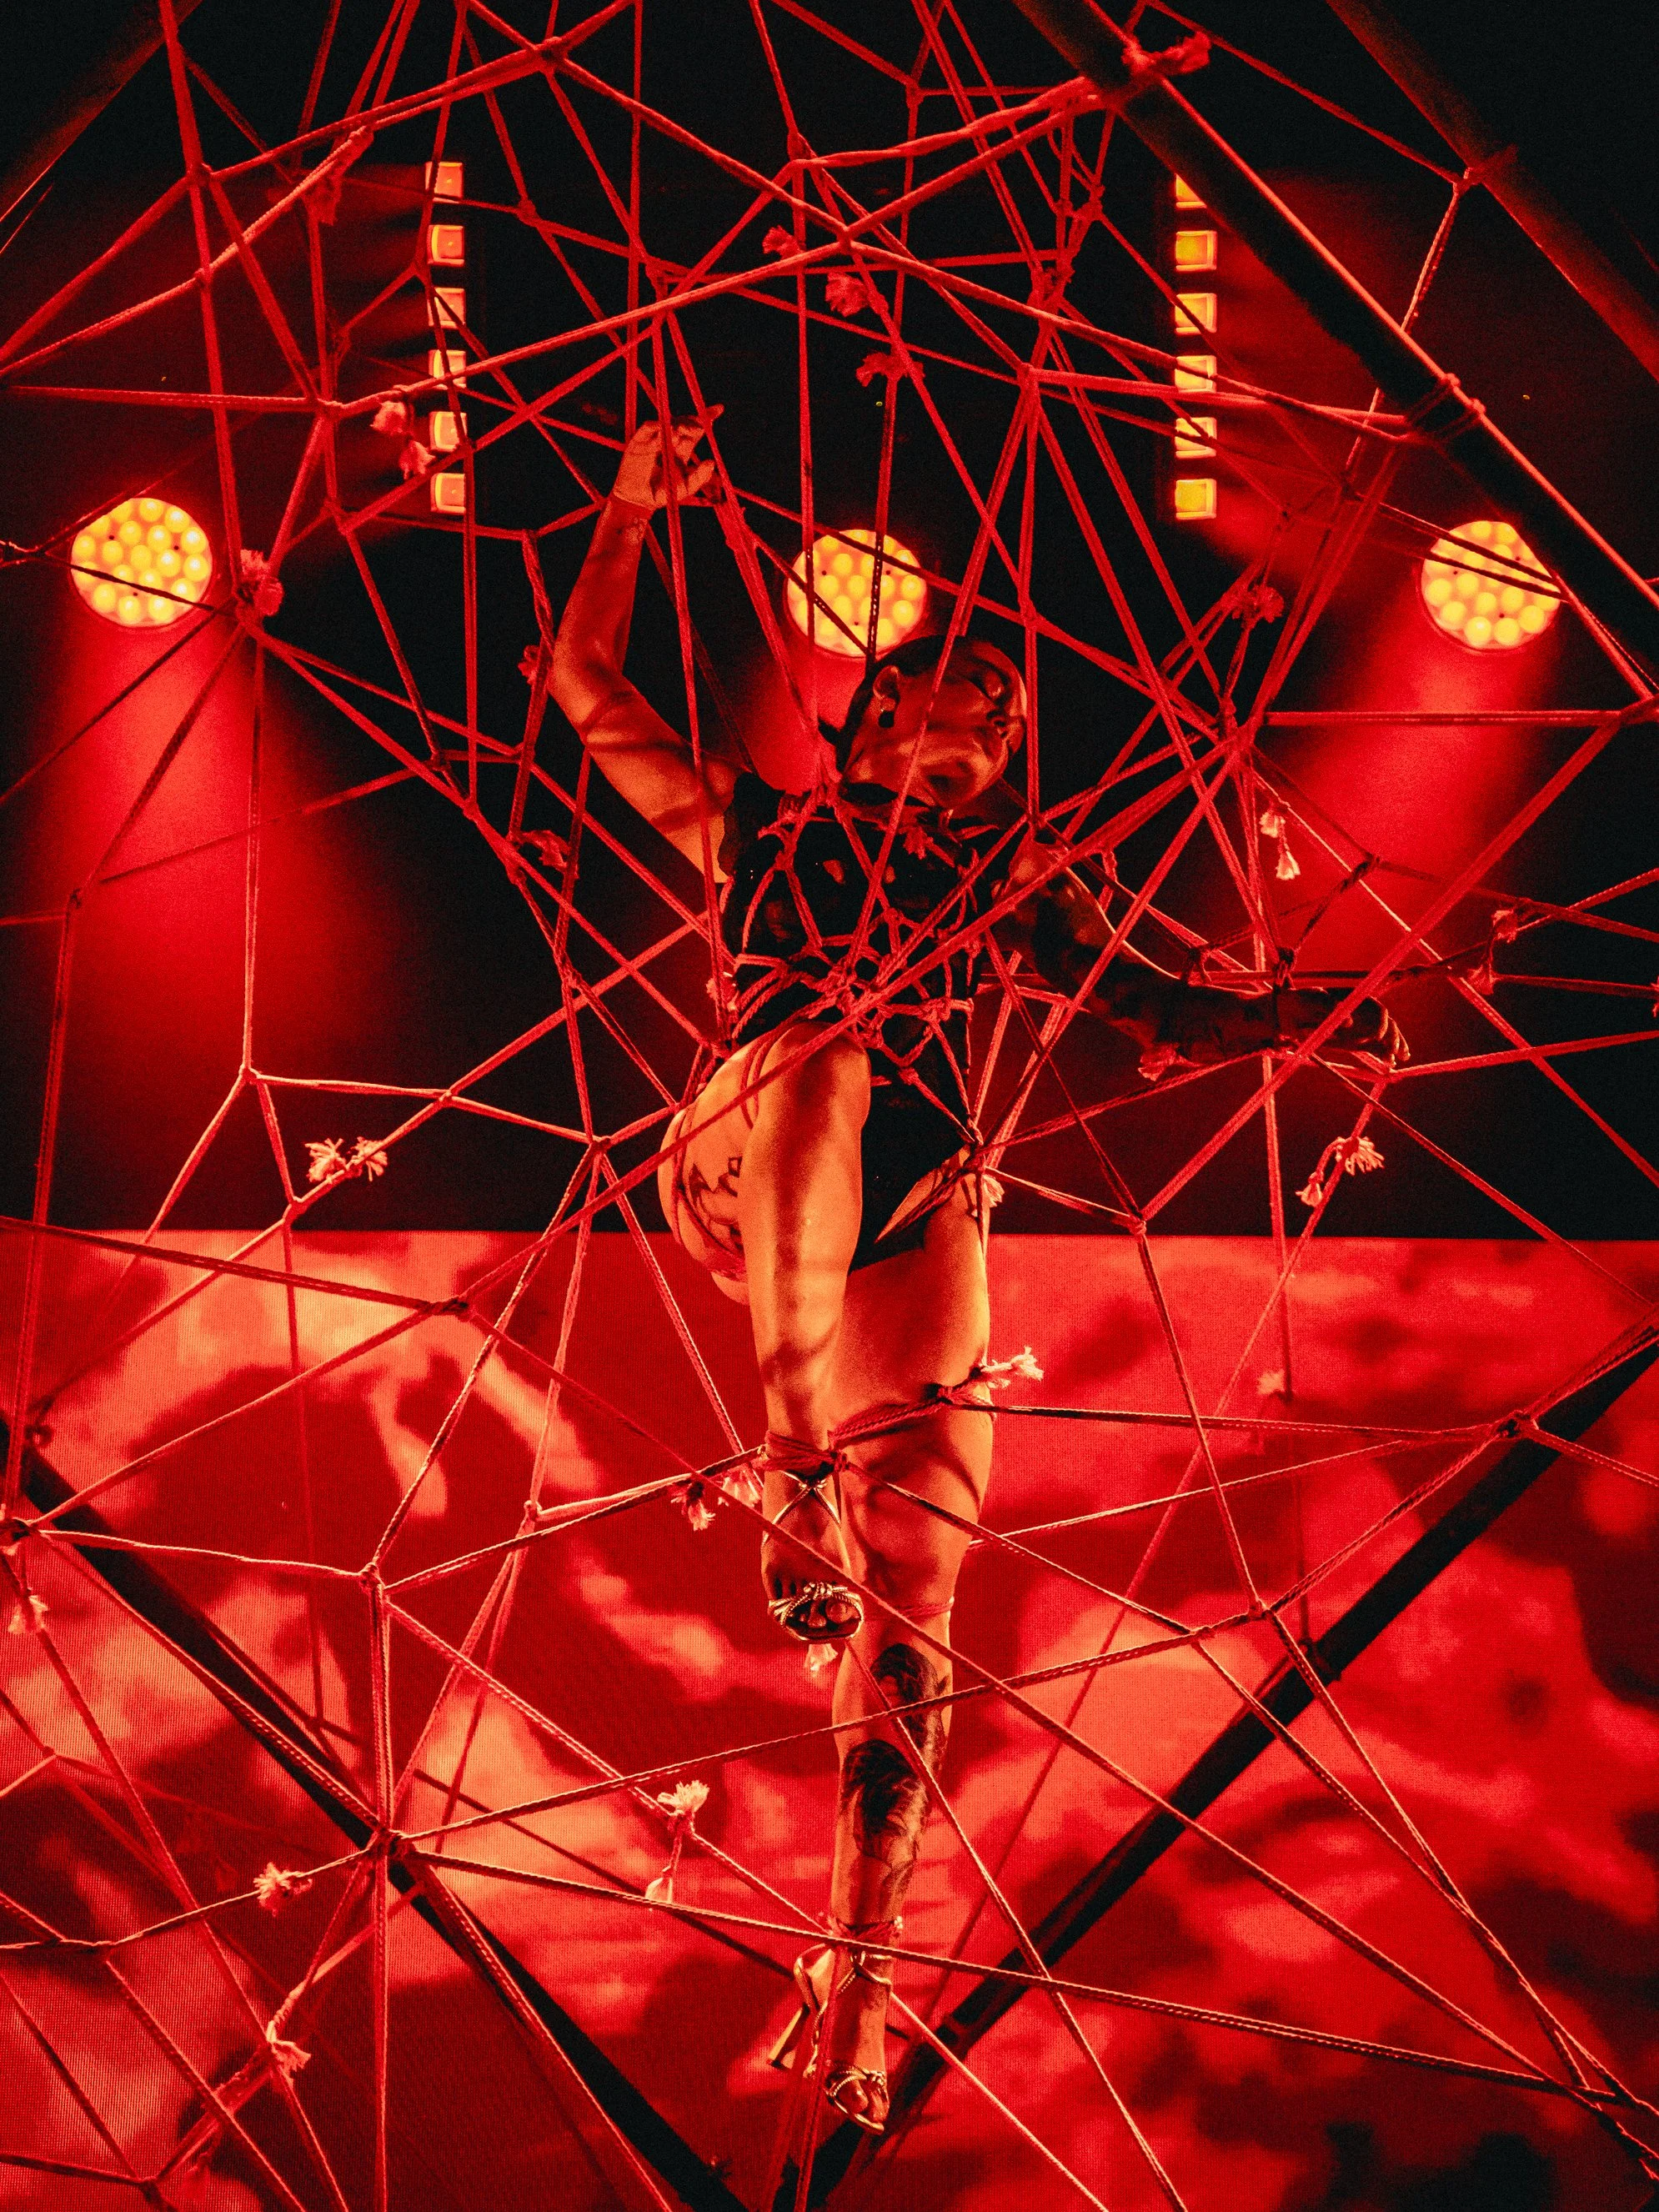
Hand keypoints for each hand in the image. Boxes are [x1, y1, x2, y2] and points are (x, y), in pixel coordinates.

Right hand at [610, 411, 720, 510]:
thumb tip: (711, 462)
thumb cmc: (662, 494)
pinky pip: (648, 429)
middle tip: (697, 425)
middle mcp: (670, 440)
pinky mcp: (639, 441)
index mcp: (683, 449)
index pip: (696, 430)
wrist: (638, 500)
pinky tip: (664, 429)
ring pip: (667, 424)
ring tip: (682, 430)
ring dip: (676, 425)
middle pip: (683, 423)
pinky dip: (656, 426)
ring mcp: (654, 439)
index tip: (718, 409)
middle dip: (691, 421)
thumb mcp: (685, 489)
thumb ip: (699, 477)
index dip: (706, 418)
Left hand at [1276, 988, 1408, 1063]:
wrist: (1288, 1014)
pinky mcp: (1353, 1042)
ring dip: (1394, 1046)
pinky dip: (1382, 1053)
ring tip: (1400, 1059)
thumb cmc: (1302, 1000)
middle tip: (1396, 1053)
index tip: (1377, 1036)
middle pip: (1386, 1024)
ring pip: (1383, 1037)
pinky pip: (1372, 1047)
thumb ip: (1328, 1007)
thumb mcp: (1313, 999)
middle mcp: (1360, 1013)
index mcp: (1354, 999)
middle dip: (1394, 1037)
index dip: (1381, 1022)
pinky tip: (1391, 1063)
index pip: (1377, 1010)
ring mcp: (1358, 1028)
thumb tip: (1349, 1023)